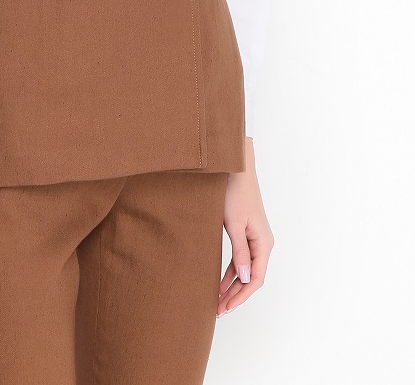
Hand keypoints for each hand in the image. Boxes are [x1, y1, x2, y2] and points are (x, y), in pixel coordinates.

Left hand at [217, 138, 274, 317]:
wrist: (235, 169)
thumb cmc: (235, 193)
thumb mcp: (234, 223)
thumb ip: (240, 252)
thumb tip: (246, 279)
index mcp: (264, 243)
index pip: (256, 279)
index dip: (241, 296)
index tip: (226, 308)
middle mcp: (262, 243)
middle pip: (251, 278)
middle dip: (235, 296)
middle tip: (218, 311)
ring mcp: (254, 238)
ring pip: (245, 270)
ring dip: (231, 286)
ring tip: (216, 302)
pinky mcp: (245, 232)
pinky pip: (240, 259)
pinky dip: (230, 272)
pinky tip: (218, 283)